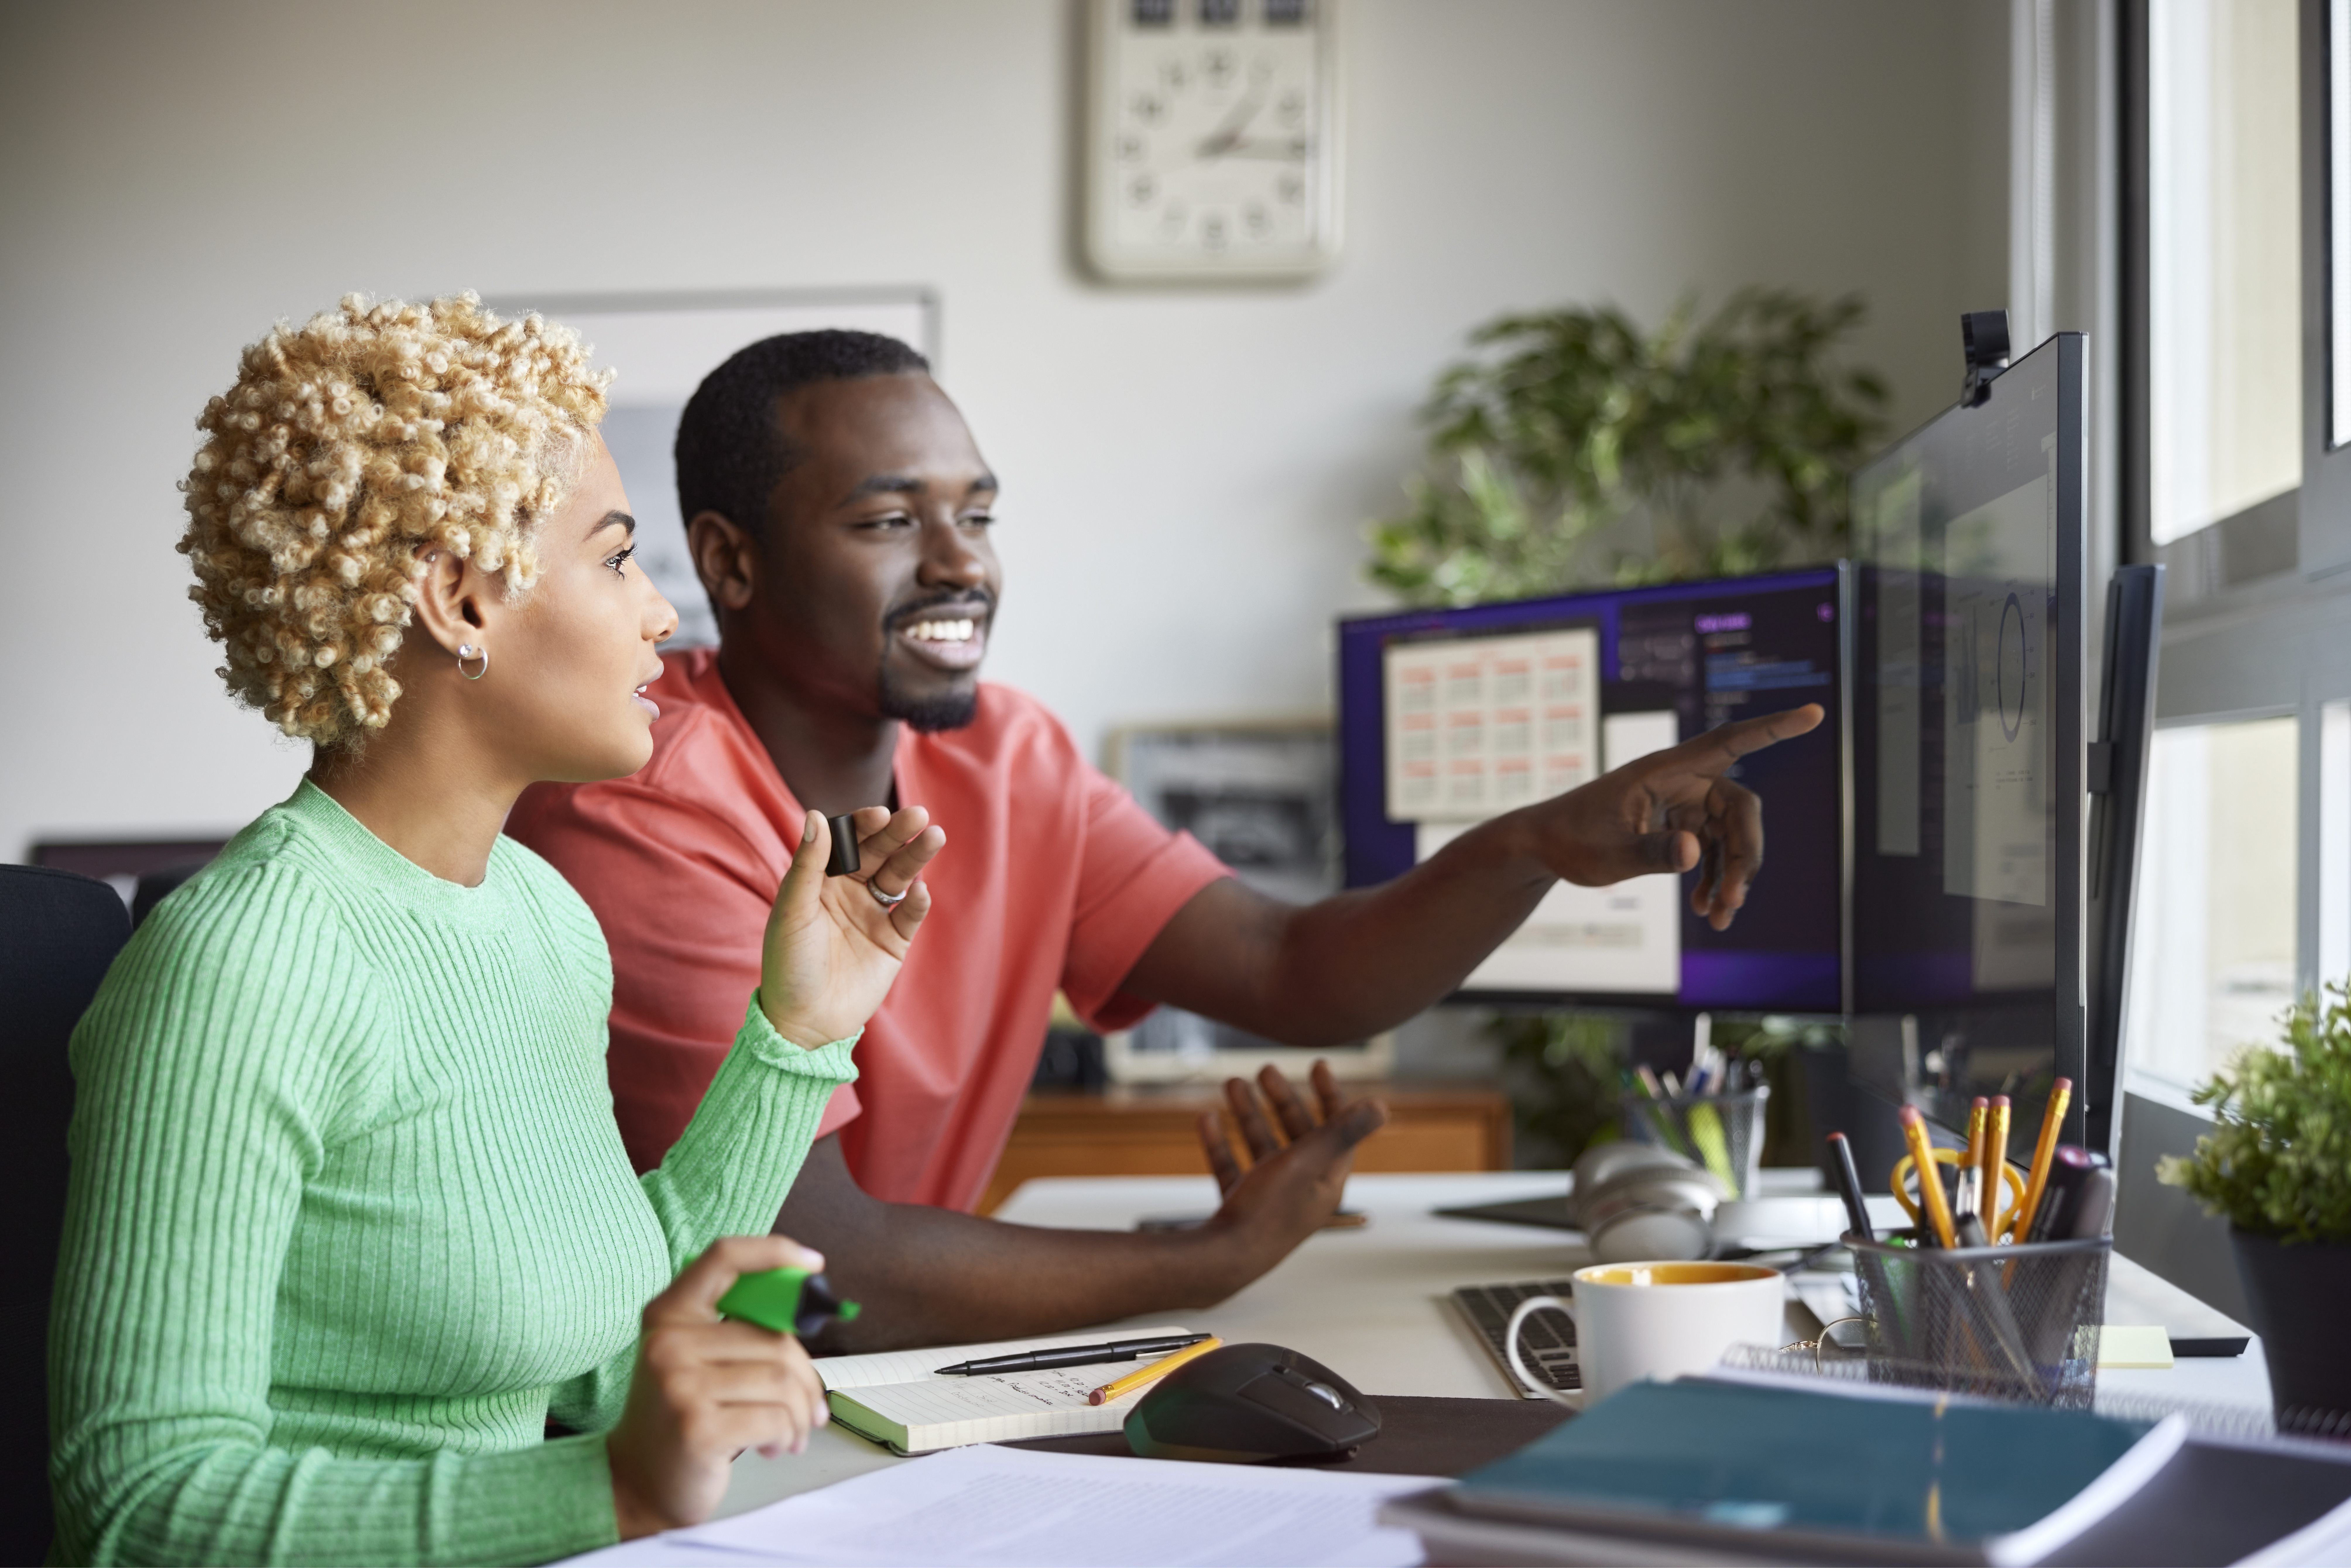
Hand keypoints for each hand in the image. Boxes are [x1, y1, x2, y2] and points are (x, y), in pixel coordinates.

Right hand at [606, 1235, 832, 1539]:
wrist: (637, 1483)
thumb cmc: (682, 1417)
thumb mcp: (696, 1359)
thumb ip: (738, 1330)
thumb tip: (805, 1314)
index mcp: (669, 1314)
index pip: (724, 1257)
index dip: (774, 1252)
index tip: (813, 1264)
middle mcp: (669, 1343)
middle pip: (774, 1338)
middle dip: (805, 1379)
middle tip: (810, 1408)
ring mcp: (680, 1386)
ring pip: (781, 1381)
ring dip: (799, 1413)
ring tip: (791, 1433)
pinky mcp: (697, 1428)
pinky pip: (774, 1418)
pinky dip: (788, 1435)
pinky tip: (775, 1448)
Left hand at [760, 807, 943, 1047]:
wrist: (804, 1022)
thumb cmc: (788, 965)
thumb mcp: (792, 912)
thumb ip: (807, 865)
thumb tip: (817, 814)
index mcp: (822, 880)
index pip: (847, 841)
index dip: (863, 825)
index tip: (879, 813)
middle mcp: (850, 891)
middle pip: (879, 854)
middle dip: (898, 833)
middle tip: (918, 814)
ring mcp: (873, 915)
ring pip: (899, 877)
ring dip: (916, 857)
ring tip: (934, 836)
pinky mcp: (893, 941)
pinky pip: (910, 915)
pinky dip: (917, 901)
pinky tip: (921, 889)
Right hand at [1194, 1063, 1387, 1270]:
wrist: (1222, 1260)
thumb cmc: (1270, 1212)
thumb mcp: (1309, 1162)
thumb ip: (1343, 1132)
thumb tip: (1382, 1106)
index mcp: (1326, 1181)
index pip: (1337, 1131)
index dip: (1330, 1096)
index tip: (1317, 1065)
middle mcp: (1301, 1191)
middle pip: (1298, 1135)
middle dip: (1282, 1098)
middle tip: (1265, 1069)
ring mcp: (1268, 1200)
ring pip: (1262, 1146)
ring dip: (1249, 1113)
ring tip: (1232, 1083)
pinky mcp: (1239, 1207)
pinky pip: (1230, 1167)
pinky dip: (1220, 1142)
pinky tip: (1206, 1118)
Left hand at [1523, 703, 1822, 929]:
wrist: (1545, 847)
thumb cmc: (1571, 840)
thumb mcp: (1607, 854)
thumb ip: (1652, 852)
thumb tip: (1694, 853)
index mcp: (1665, 770)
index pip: (1729, 741)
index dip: (1774, 728)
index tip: (1815, 714)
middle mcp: (1682, 783)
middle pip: (1741, 810)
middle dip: (1746, 856)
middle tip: (1734, 901)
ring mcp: (1684, 806)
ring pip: (1731, 838)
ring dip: (1732, 877)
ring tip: (1720, 918)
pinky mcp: (1681, 829)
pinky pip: (1714, 853)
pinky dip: (1715, 880)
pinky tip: (1706, 910)